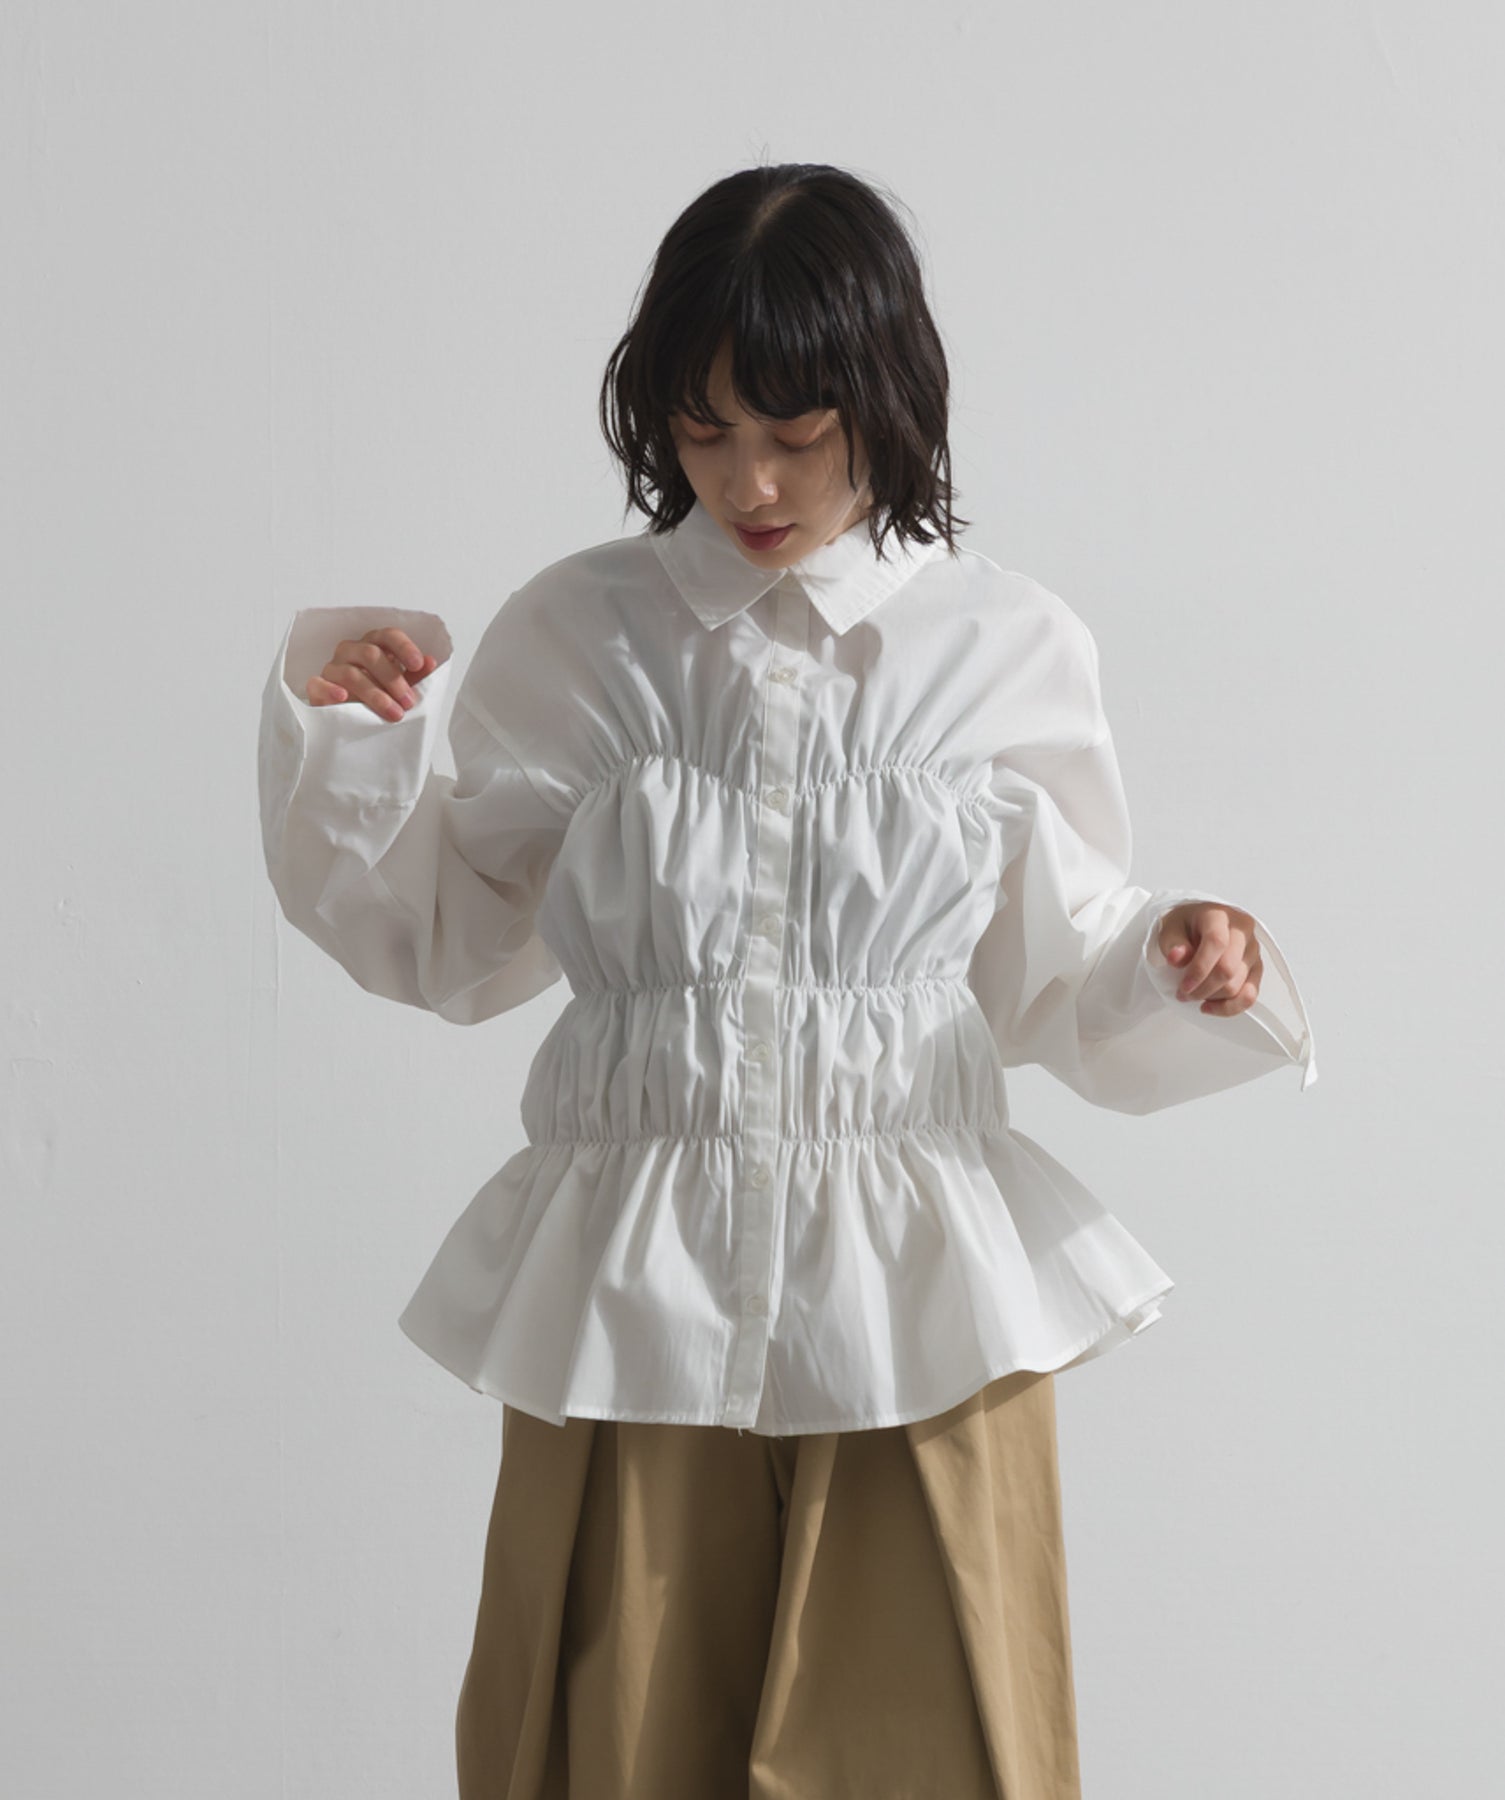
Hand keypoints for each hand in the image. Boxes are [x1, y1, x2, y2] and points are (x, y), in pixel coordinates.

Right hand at [305, 628, 439, 721]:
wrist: (349, 721)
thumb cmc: (376, 698)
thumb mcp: (399, 688)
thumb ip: (414, 676)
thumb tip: (430, 662)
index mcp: (373, 646)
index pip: (388, 636)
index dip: (404, 648)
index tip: (418, 664)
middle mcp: (351, 651)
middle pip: (371, 654)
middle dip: (394, 679)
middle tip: (409, 702)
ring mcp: (332, 668)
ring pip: (351, 674)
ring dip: (376, 694)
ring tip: (393, 713)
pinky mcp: (317, 687)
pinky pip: (318, 684)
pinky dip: (330, 690)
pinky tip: (344, 698)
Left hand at [1156, 902, 1263, 1016]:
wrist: (1197, 925)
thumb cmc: (1184, 927)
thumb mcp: (1170, 930)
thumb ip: (1173, 944)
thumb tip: (1177, 958)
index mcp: (1220, 915)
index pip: (1216, 942)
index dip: (1199, 969)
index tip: (1183, 987)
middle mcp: (1243, 930)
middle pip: (1229, 968)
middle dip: (1203, 988)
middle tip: (1183, 994)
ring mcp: (1253, 950)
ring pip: (1238, 985)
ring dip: (1212, 997)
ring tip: (1193, 995)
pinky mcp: (1257, 968)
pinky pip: (1250, 994)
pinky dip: (1230, 1007)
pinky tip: (1210, 1006)